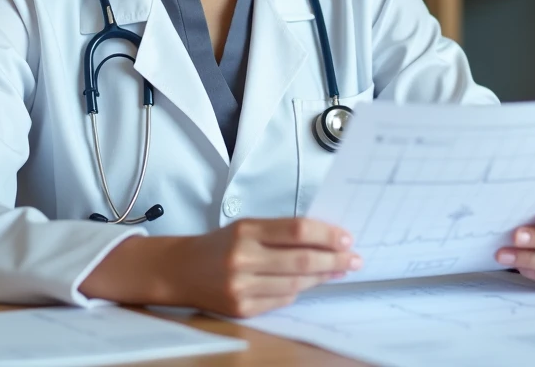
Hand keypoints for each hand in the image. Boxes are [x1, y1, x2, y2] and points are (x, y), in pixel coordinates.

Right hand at [81, 218, 360, 317]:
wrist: (179, 270)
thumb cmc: (217, 245)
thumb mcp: (245, 227)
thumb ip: (280, 232)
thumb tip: (324, 238)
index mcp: (245, 231)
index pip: (296, 230)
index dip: (326, 234)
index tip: (346, 237)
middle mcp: (243, 259)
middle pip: (301, 259)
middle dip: (334, 259)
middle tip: (354, 258)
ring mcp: (242, 287)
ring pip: (296, 282)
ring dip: (323, 276)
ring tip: (339, 269)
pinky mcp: (242, 308)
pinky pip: (283, 299)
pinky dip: (299, 290)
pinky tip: (310, 282)